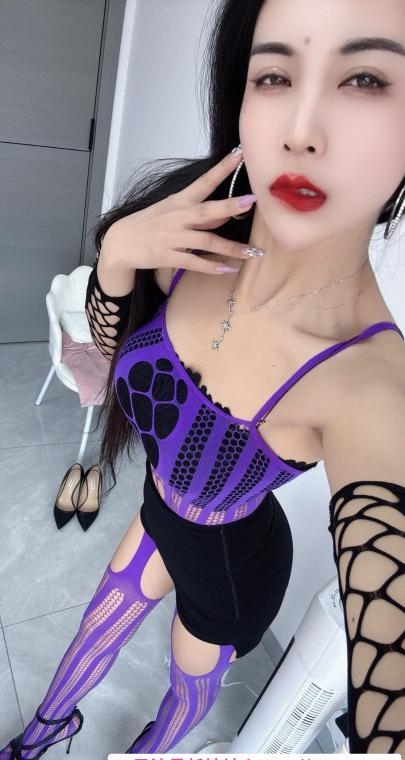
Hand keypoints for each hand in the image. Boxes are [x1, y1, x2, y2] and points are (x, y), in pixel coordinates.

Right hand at [103, 148, 258, 274]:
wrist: (120, 242)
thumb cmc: (150, 223)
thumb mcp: (172, 211)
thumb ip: (199, 214)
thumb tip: (226, 214)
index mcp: (180, 201)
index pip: (204, 181)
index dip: (222, 167)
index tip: (239, 153)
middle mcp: (178, 217)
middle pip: (208, 211)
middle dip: (230, 206)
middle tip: (252, 201)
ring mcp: (172, 237)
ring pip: (207, 242)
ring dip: (231, 248)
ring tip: (252, 253)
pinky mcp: (167, 256)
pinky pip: (194, 263)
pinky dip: (212, 267)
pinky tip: (228, 269)